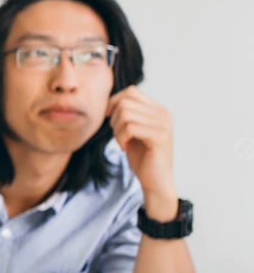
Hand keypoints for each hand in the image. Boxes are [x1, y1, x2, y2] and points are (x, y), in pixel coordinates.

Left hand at [108, 86, 176, 216]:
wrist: (155, 181)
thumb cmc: (142, 157)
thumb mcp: (133, 131)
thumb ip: (128, 115)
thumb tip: (110, 102)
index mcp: (158, 110)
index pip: (131, 92)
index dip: (114, 102)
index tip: (108, 117)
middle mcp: (164, 114)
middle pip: (125, 102)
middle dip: (114, 119)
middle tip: (118, 136)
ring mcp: (163, 125)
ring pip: (126, 114)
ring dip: (117, 130)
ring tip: (123, 142)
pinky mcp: (159, 137)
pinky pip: (130, 128)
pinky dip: (121, 138)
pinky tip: (125, 148)